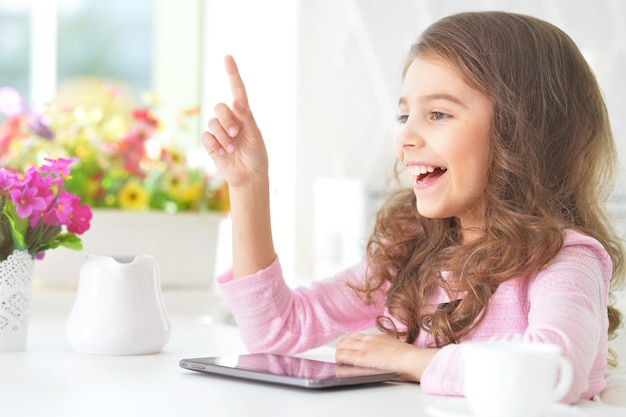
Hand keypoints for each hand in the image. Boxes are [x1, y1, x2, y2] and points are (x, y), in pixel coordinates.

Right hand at [201, 55, 267, 186]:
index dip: (232, 74)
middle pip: (220, 107)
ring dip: (223, 137)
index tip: (228, 58)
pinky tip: (223, 153)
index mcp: (244, 115)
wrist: (248, 176)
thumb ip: (246, 118)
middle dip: (227, 120)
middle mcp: (230, 120)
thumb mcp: (255, 136)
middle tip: (236, 134)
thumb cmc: (256, 156)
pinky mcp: (210, 143)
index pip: (237, 91)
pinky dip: (215, 145)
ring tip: (232, 149)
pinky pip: (206, 136)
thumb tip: (236, 101)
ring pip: (212, 123)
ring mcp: (219, 131)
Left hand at [335, 333, 438, 381]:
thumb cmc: (408, 358)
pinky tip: (340, 364)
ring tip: (339, 360)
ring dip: (339, 351)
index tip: (347, 348)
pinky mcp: (362, 356)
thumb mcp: (393, 348)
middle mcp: (369, 339)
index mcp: (377, 337)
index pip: (356, 336)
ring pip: (342, 345)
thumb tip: (379, 357)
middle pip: (346, 339)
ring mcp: (364, 346)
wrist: (411, 359)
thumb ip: (383, 350)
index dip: (348, 343)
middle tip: (340, 355)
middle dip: (341, 346)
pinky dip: (339, 358)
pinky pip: (344, 355)